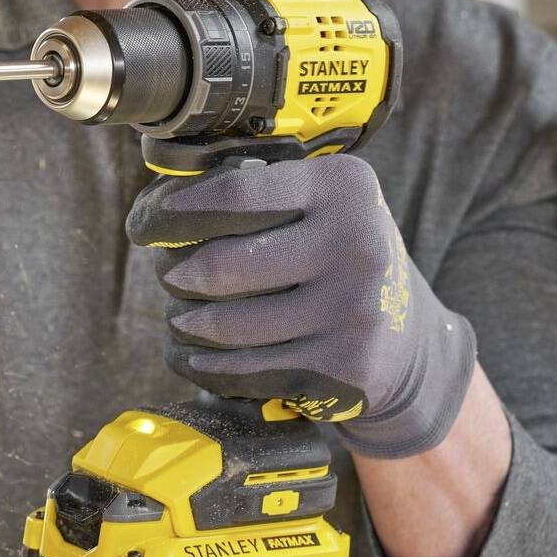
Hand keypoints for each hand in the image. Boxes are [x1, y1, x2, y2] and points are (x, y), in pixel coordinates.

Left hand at [126, 152, 476, 458]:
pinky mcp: (344, 366)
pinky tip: (195, 356)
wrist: (410, 340)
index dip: (173, 211)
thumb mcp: (321, 205)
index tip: (146, 224)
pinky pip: (247, 369)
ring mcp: (354, 310)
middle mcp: (355, 244)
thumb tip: (159, 195)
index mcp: (343, 187)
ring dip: (187, 324)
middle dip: (177, 273)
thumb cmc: (342, 259)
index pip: (235, 193)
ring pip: (227, 324)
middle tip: (170, 275)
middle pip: (222, 263)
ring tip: (181, 318)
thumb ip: (258, 189)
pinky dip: (207, 365)